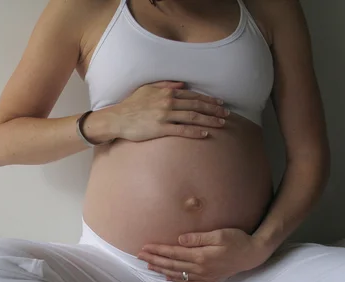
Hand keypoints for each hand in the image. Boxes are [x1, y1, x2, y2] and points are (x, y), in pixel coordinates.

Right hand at [109, 81, 229, 141]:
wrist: (117, 118)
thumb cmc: (131, 105)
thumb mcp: (147, 89)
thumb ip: (165, 85)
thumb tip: (182, 85)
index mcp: (167, 92)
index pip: (193, 96)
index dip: (208, 100)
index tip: (220, 103)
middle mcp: (168, 102)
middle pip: (197, 106)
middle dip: (214, 110)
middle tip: (227, 114)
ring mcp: (165, 116)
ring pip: (193, 117)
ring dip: (209, 120)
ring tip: (221, 124)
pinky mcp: (160, 129)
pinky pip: (182, 130)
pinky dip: (195, 132)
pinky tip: (205, 134)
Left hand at [137, 228, 273, 281]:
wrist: (253, 255)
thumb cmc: (237, 240)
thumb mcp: (219, 234)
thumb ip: (198, 238)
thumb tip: (179, 240)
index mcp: (201, 256)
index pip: (173, 253)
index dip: (158, 250)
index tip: (145, 247)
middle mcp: (200, 268)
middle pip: (171, 264)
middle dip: (154, 260)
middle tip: (139, 256)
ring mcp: (204, 275)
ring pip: (177, 274)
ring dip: (161, 270)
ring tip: (148, 265)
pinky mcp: (208, 279)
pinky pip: (188, 281)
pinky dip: (176, 280)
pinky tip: (167, 278)